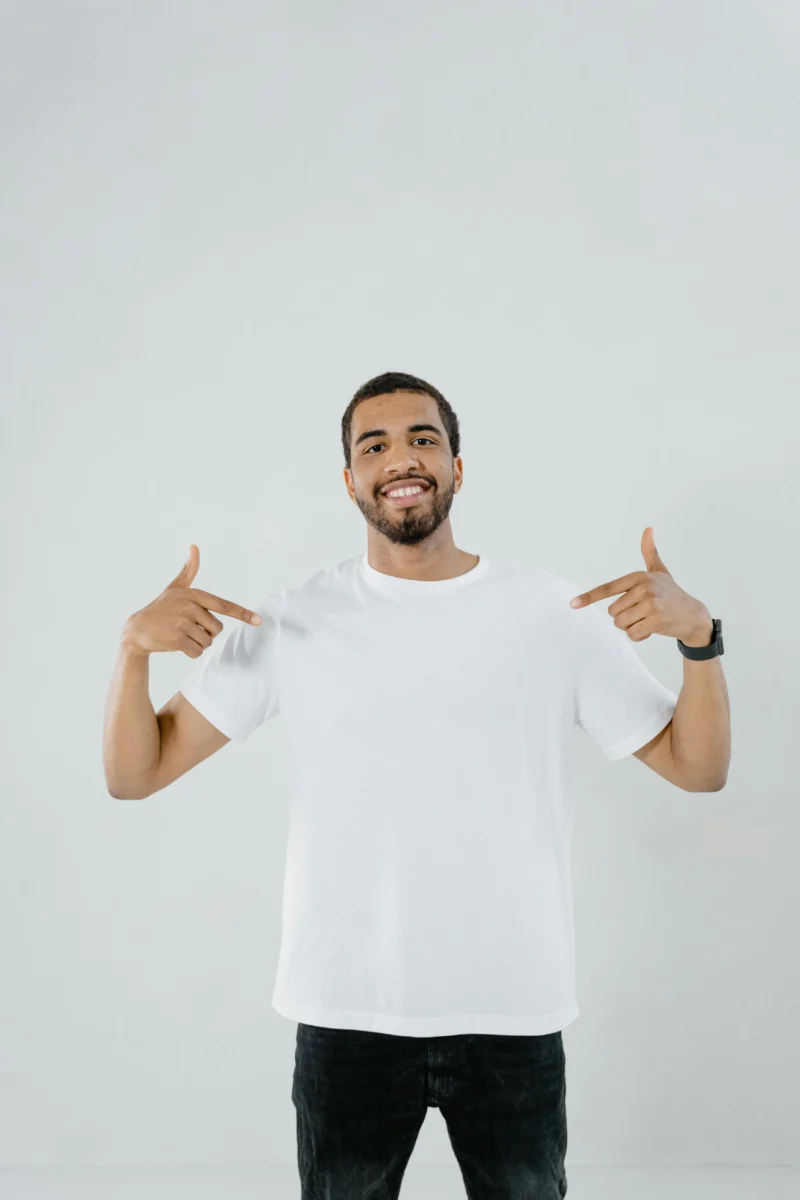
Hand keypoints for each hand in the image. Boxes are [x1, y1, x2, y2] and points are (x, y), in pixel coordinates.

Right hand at [121, 545, 261, 658]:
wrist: (137, 629)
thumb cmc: (160, 608)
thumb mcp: (175, 588)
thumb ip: (188, 570)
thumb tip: (194, 546)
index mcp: (194, 595)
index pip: (224, 605)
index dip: (243, 614)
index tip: (258, 621)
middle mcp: (189, 606)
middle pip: (217, 629)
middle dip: (206, 633)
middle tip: (188, 628)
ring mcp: (183, 622)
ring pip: (207, 641)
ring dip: (198, 643)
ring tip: (181, 635)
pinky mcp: (177, 638)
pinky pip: (197, 651)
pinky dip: (191, 652)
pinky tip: (177, 645)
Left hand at [568, 527, 712, 645]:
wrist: (694, 615)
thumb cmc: (672, 593)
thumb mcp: (660, 571)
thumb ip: (650, 552)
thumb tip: (648, 528)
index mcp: (639, 577)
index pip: (608, 588)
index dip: (589, 597)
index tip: (573, 604)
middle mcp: (644, 588)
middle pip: (613, 612)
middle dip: (624, 617)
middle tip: (643, 613)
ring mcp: (650, 604)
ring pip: (621, 624)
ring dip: (631, 627)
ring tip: (648, 620)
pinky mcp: (656, 620)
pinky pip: (633, 635)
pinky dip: (640, 636)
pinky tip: (653, 629)